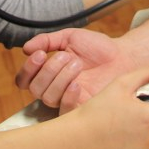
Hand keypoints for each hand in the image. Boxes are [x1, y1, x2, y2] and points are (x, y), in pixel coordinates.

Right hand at [16, 29, 133, 112]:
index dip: (28, 69)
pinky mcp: (82, 109)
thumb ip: (47, 40)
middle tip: (66, 57)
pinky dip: (68, 97)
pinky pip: (65, 111)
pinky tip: (78, 84)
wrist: (124, 57)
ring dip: (60, 78)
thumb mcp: (70, 38)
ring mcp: (68, 100)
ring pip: (48, 98)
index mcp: (49, 73)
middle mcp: (55, 89)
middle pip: (35, 89)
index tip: (40, 54)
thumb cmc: (98, 48)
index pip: (24, 79)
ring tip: (77, 64)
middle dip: (48, 70)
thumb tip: (26, 48)